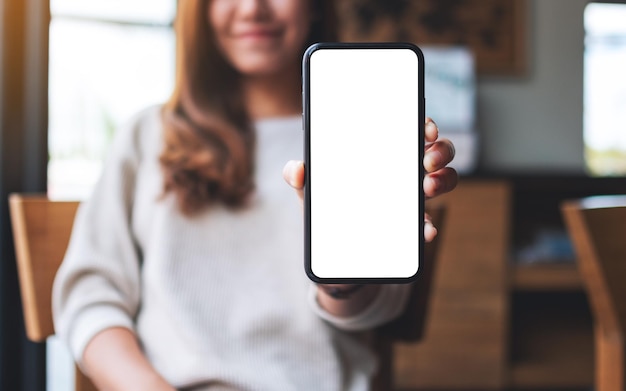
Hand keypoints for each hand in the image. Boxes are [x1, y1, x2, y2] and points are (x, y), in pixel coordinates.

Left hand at [283, 117, 457, 241]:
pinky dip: (429, 225)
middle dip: (440, 150)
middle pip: (436, 151)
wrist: (332, 257)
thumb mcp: (310, 193)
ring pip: (444, 180)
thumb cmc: (325, 211)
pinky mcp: (412, 228)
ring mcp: (411, 199)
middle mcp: (403, 172)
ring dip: (443, 180)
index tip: (424, 129)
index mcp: (382, 154)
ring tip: (427, 187)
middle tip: (426, 161)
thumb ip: (299, 178)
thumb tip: (296, 169)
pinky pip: (429, 222)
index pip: (410, 130)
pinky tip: (425, 230)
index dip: (424, 124)